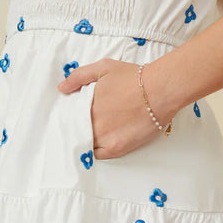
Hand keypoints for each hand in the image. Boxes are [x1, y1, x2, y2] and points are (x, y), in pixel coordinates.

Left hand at [57, 58, 176, 158]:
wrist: (160, 90)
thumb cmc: (134, 77)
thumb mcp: (103, 68)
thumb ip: (79, 76)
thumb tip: (62, 88)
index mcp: (86, 105)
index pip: (70, 117)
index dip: (72, 118)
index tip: (76, 118)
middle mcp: (92, 122)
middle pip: (77, 131)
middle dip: (78, 130)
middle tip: (88, 127)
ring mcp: (103, 137)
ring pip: (86, 144)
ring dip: (87, 141)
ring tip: (96, 135)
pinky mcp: (117, 148)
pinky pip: (99, 155)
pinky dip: (97, 151)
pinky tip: (102, 144)